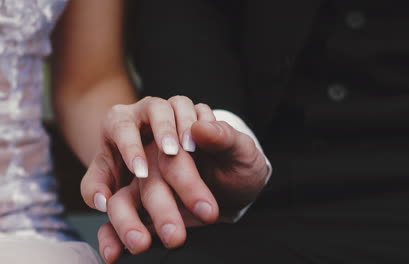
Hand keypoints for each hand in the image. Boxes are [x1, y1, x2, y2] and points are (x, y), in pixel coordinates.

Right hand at [80, 96, 268, 262]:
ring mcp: (142, 181)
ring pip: (122, 198)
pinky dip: (111, 236)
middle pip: (146, 172)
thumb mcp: (241, 150)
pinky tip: (113, 253)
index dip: (166, 141)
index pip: (164, 130)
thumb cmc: (239, 164)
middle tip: (177, 233)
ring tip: (141, 244)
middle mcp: (153, 153)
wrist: (238, 189)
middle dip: (160, 204)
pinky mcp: (137, 204)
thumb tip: (200, 127)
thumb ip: (224, 137)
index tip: (175, 154)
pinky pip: (117, 218)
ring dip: (126, 221)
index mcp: (176, 129)